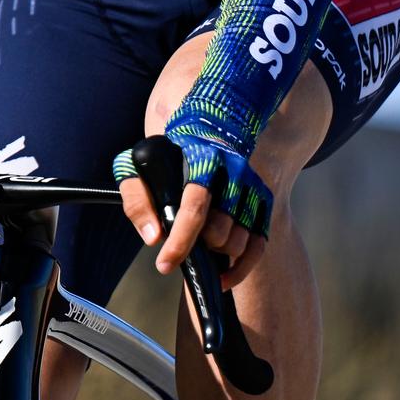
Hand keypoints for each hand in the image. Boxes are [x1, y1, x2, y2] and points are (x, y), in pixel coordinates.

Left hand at [113, 129, 272, 288]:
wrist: (208, 123)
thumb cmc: (167, 151)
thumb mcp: (138, 163)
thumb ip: (137, 198)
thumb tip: (153, 237)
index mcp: (202, 159)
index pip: (195, 207)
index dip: (180, 240)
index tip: (164, 264)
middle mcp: (233, 173)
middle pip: (219, 230)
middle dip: (198, 245)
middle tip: (182, 241)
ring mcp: (251, 188)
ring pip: (238, 241)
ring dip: (216, 253)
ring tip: (199, 246)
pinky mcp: (263, 200)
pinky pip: (258, 246)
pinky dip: (241, 268)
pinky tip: (222, 276)